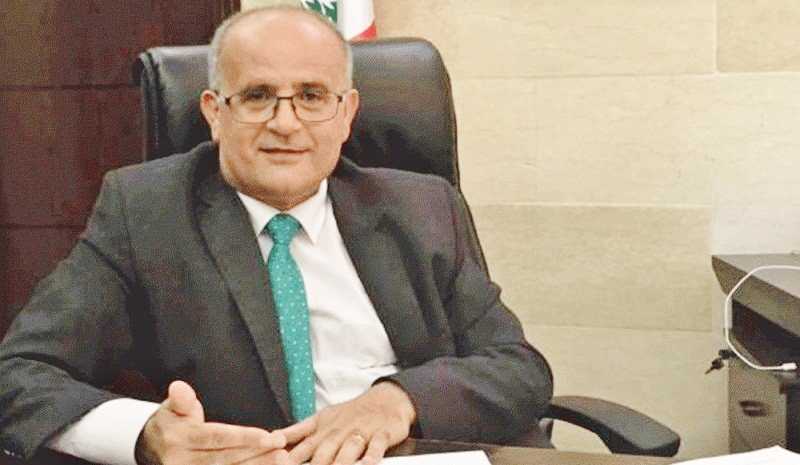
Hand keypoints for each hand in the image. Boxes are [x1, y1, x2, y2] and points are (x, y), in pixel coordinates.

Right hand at [135, 380, 292, 464]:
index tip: (268, 436)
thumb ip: (181, 399)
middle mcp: (183, 462)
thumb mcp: (173, 406)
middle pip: (225, 459)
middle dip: (256, 455)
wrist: (152, 447)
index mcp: (180, 439)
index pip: (216, 438)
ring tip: (281, 460)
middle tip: (282, 449)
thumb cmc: (172, 422)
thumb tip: (179, 387)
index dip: (243, 438)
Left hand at [281, 382, 416, 464]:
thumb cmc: (350, 414)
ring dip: (340, 463)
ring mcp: (360, 432)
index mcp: (321, 427)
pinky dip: (371, 457)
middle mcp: (338, 431)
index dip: (290, 459)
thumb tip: (272, 439)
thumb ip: (297, 432)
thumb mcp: (321, 418)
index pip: (302, 446)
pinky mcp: (382, 434)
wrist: (386, 399)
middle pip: (323, 452)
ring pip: (348, 450)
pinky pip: (376, 447)